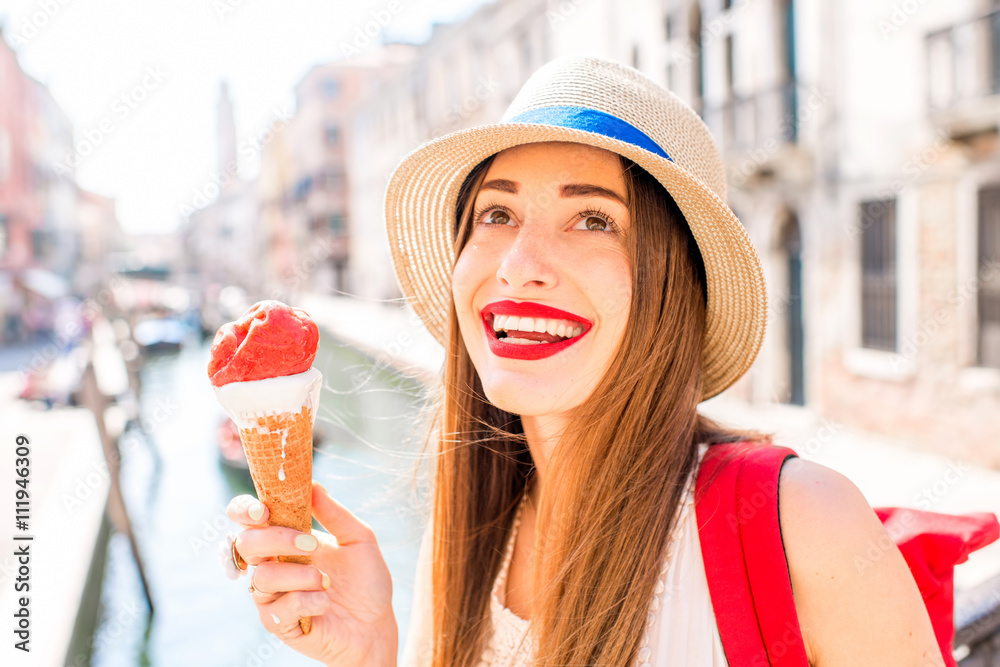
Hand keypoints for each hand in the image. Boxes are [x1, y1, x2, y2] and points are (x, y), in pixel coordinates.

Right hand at [227, 481, 397, 666]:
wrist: (376, 624)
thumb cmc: (365, 580)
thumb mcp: (359, 538)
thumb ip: (334, 513)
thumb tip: (311, 484)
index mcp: (286, 540)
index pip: (249, 520)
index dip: (245, 511)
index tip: (264, 510)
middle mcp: (273, 565)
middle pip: (246, 544)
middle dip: (276, 539)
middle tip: (311, 544)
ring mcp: (272, 597)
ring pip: (263, 578)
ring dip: (298, 575)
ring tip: (326, 581)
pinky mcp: (279, 625)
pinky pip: (278, 610)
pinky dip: (306, 601)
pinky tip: (325, 602)